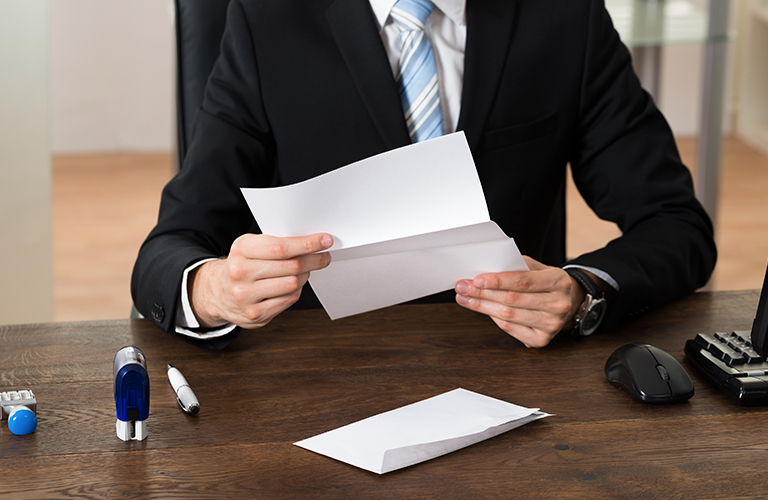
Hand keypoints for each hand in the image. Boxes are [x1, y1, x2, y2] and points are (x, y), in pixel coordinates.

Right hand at [188, 233, 332, 329]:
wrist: (217, 292)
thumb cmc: (242, 265)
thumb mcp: (251, 247)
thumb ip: (276, 243)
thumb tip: (313, 243)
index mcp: (241, 249)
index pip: (281, 247)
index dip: (307, 244)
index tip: (325, 241)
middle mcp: (240, 272)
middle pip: (291, 266)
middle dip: (313, 260)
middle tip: (324, 257)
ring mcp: (246, 295)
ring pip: (292, 283)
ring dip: (304, 276)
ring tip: (304, 271)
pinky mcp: (254, 314)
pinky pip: (289, 300)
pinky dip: (296, 291)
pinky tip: (292, 285)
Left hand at [454, 256, 584, 347]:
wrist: (566, 302)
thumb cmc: (545, 282)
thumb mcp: (537, 268)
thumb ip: (516, 266)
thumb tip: (486, 269)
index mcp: (559, 281)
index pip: (523, 281)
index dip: (498, 281)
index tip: (476, 279)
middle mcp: (559, 304)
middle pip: (512, 300)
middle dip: (482, 294)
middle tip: (462, 287)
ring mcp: (552, 325)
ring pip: (508, 316)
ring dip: (482, 307)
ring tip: (464, 298)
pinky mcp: (542, 340)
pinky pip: (510, 328)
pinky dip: (493, 318)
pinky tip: (482, 309)